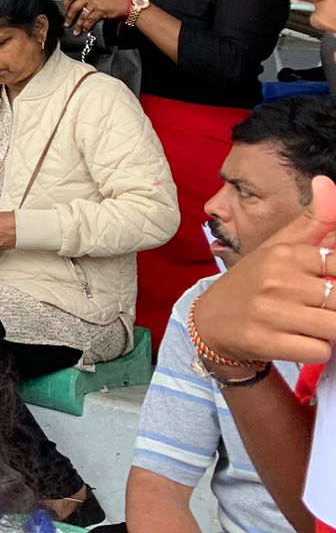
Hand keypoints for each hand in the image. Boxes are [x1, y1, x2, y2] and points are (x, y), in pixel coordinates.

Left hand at [61, 0, 128, 33]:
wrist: (128, 3)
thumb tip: (80, 1)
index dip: (66, 4)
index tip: (65, 10)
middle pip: (73, 6)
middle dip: (69, 16)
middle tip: (67, 23)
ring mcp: (94, 1)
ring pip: (81, 15)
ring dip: (78, 24)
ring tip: (76, 30)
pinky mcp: (99, 9)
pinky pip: (89, 20)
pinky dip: (86, 26)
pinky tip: (85, 29)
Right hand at [191, 177, 335, 363]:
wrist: (209, 321)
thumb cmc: (254, 282)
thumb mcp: (279, 248)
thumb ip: (314, 221)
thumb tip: (327, 181)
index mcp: (284, 253)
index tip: (325, 287)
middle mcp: (275, 279)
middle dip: (335, 308)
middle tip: (317, 308)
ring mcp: (268, 311)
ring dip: (329, 331)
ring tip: (311, 325)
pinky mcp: (262, 341)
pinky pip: (318, 351)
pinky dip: (316, 350)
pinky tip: (297, 341)